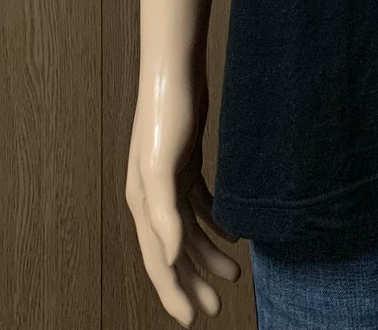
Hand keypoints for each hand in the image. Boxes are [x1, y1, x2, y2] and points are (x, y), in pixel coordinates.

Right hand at [125, 71, 241, 324]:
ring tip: (234, 274)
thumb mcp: (162, 166)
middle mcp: (152, 198)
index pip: (160, 261)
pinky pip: (199, 205)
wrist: (175, 72)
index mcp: (143, 205)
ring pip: (189, 231)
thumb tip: (174, 256)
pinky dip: (214, 223)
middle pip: (175, 253)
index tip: (193, 320)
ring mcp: (169, 181)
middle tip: (218, 306)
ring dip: (209, 255)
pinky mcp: (186, 165)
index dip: (174, 293)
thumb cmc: (165, 116)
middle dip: (194, 282)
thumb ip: (163, 213)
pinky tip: (233, 233)